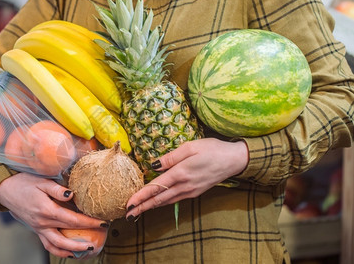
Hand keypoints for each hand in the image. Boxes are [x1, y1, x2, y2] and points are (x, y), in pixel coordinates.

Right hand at [0, 172, 108, 257]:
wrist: (5, 190)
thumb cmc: (24, 182)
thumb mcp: (41, 180)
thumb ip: (57, 188)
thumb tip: (72, 194)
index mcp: (46, 209)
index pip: (73, 219)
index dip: (89, 222)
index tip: (102, 222)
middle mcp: (42, 222)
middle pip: (68, 233)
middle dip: (86, 236)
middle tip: (101, 234)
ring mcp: (38, 228)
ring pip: (57, 245)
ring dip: (73, 249)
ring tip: (88, 249)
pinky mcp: (36, 230)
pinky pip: (48, 245)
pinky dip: (60, 251)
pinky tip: (70, 251)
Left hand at [125, 138, 248, 218]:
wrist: (234, 160)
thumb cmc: (212, 150)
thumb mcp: (190, 147)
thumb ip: (170, 157)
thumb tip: (154, 165)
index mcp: (180, 173)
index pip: (155, 187)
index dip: (141, 196)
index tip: (129, 203)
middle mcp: (184, 186)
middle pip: (158, 199)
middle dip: (142, 207)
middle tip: (128, 214)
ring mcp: (190, 191)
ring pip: (166, 201)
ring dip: (151, 206)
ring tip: (138, 210)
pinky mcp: (195, 192)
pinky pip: (174, 199)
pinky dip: (162, 202)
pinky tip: (156, 202)